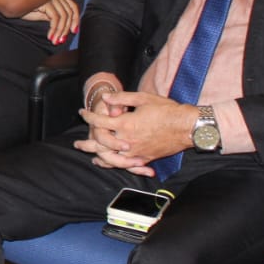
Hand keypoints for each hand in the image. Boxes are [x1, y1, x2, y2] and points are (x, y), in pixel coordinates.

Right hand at [22, 0, 79, 43]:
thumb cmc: (21, 4)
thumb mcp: (38, 12)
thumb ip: (49, 15)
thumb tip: (58, 24)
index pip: (72, 6)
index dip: (76, 19)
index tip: (74, 30)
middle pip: (69, 12)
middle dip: (66, 29)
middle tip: (61, 40)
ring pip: (64, 17)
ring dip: (60, 31)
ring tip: (55, 41)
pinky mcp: (46, 2)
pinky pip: (55, 19)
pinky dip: (54, 29)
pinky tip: (50, 36)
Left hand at [75, 90, 196, 175]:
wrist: (187, 127)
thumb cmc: (167, 110)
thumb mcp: (143, 98)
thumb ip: (122, 98)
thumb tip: (105, 97)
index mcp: (126, 124)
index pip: (100, 121)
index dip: (88, 116)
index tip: (82, 113)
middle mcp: (128, 140)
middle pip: (101, 144)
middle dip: (87, 142)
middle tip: (76, 142)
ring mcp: (136, 152)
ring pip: (111, 158)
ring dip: (98, 156)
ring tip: (89, 155)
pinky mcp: (145, 158)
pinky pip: (125, 165)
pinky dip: (114, 164)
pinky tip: (108, 163)